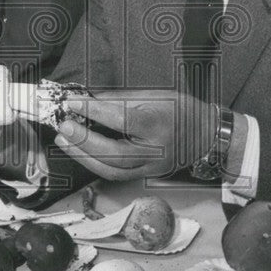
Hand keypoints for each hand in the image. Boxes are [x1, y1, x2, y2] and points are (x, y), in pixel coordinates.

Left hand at [55, 90, 218, 180]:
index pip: (124, 118)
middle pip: (115, 152)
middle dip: (85, 140)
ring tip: (64, 140)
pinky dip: (94, 165)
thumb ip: (122, 99)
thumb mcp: (157, 95)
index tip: (74, 102)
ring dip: (83, 156)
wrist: (205, 136)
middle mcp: (156, 150)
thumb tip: (91, 99)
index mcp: (160, 123)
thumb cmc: (181, 110)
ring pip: (112, 169)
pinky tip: (80, 153)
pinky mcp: (146, 175)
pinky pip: (116, 175)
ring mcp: (151, 167)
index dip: (96, 111)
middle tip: (65, 126)